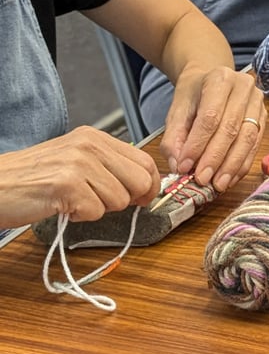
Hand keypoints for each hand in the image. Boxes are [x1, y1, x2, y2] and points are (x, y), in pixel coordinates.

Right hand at [0, 127, 160, 226]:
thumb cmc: (33, 178)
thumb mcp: (75, 160)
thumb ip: (108, 166)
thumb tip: (144, 185)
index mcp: (95, 137)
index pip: (145, 160)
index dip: (150, 184)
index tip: (144, 198)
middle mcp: (90, 145)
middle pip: (140, 181)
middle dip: (128, 200)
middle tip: (102, 203)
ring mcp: (79, 164)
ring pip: (120, 200)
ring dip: (98, 209)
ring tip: (74, 201)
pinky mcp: (67, 186)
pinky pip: (96, 211)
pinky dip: (81, 216)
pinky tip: (63, 206)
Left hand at [160, 66, 265, 191]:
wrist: (212, 79)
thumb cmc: (194, 95)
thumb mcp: (177, 110)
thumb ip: (174, 137)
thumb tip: (178, 166)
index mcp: (219, 79)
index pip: (210, 116)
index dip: (198, 144)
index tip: (185, 166)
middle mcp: (244, 86)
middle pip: (231, 128)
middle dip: (215, 158)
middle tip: (202, 179)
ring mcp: (258, 101)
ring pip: (247, 138)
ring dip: (231, 165)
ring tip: (217, 184)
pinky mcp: (264, 117)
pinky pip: (255, 145)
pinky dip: (242, 165)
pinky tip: (229, 178)